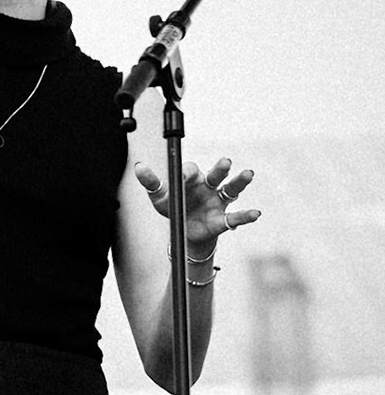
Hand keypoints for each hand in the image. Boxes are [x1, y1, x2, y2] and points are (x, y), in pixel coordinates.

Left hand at [133, 156, 260, 254]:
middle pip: (216, 175)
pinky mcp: (222, 220)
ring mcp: (218, 202)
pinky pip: (236, 217)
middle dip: (221, 168)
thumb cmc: (173, 208)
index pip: (191, 170)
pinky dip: (246, 216)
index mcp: (193, 179)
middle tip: (226, 162)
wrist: (183, 232)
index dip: (187, 173)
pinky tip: (256, 213)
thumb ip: (151, 182)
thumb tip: (138, 166)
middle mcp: (209, 187)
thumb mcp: (159, 197)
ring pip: (231, 190)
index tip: (182, 177)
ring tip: (248, 174)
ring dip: (240, 182)